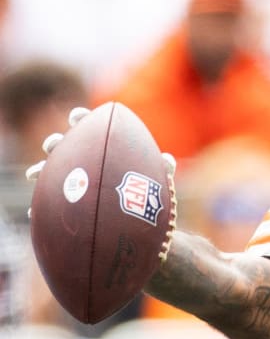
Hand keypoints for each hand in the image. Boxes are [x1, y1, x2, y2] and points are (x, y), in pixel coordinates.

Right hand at [26, 106, 178, 260]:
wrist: (141, 221)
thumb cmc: (150, 193)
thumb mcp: (158, 180)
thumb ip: (162, 168)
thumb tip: (166, 160)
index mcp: (107, 147)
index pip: (91, 126)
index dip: (83, 118)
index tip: (78, 117)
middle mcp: (87, 159)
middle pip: (66, 145)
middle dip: (57, 141)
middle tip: (53, 144)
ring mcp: (76, 179)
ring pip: (52, 168)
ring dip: (41, 168)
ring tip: (34, 173)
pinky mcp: (68, 199)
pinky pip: (50, 197)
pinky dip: (41, 197)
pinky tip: (33, 202)